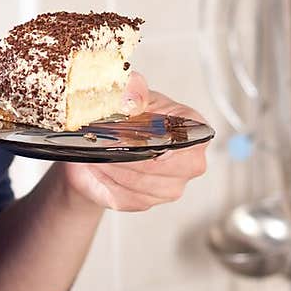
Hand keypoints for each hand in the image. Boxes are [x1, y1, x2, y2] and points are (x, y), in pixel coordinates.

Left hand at [60, 71, 210, 212]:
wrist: (99, 146)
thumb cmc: (125, 117)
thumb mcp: (128, 93)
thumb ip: (133, 88)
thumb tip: (132, 100)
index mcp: (193, 130)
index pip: (186, 139)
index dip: (157, 136)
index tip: (132, 132)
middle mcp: (190, 162)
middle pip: (159, 165)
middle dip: (126, 152)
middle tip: (103, 138)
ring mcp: (170, 187)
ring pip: (138, 181)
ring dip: (112, 165)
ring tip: (97, 148)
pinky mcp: (145, 202)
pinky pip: (124, 196)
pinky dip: (106, 180)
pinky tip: (99, 165)